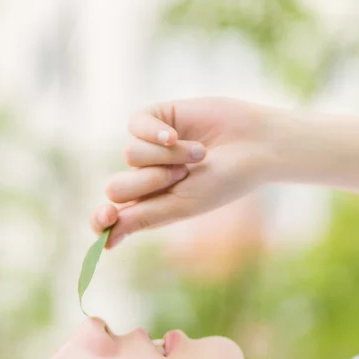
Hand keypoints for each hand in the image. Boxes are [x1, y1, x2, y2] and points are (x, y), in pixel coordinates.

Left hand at [90, 97, 277, 247]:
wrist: (256, 144)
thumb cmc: (225, 181)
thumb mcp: (183, 205)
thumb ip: (143, 219)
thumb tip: (105, 240)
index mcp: (151, 206)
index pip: (110, 218)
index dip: (102, 219)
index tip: (107, 215)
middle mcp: (145, 178)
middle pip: (117, 186)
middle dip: (149, 183)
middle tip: (181, 177)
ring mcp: (149, 147)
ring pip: (130, 154)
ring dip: (166, 156)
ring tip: (198, 154)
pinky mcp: (156, 118)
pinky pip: (135, 125)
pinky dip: (155, 132)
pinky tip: (175, 135)